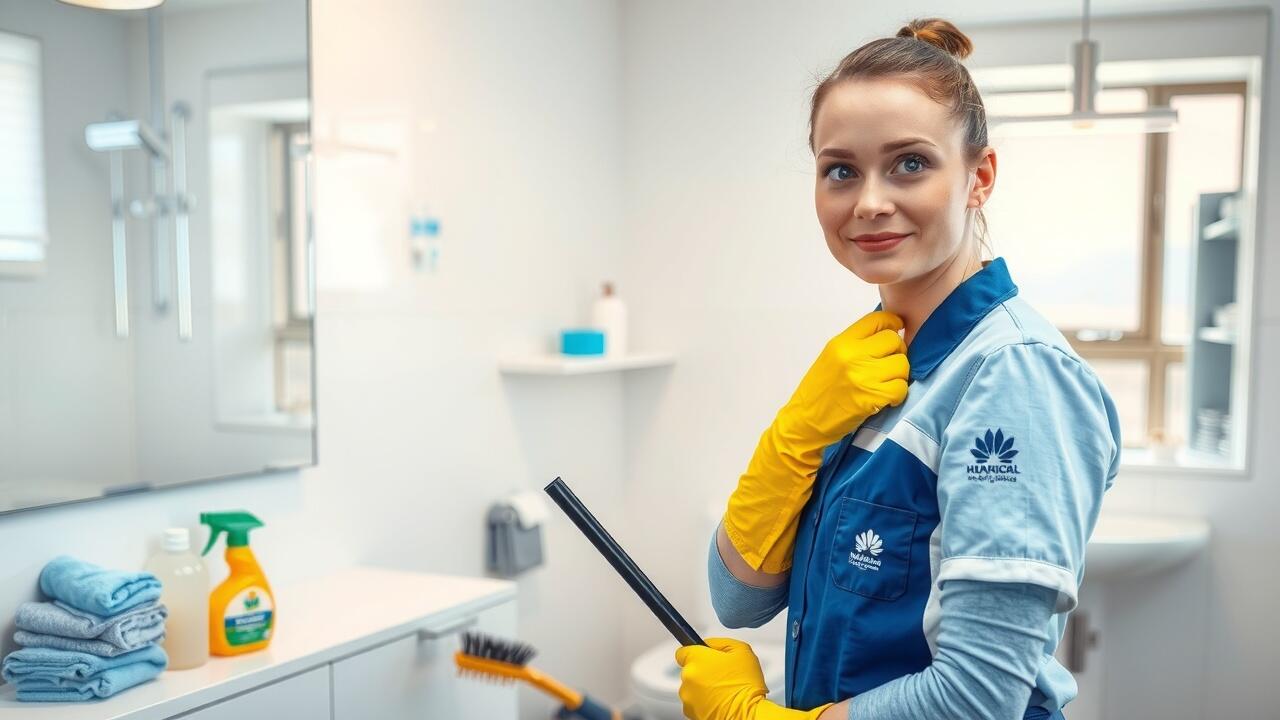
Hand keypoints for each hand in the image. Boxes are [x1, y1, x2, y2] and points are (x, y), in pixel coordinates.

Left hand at [675, 638, 830, 719]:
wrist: (753, 716)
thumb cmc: (749, 684)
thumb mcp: (741, 650)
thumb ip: (722, 643)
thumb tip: (709, 644)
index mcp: (695, 661)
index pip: (682, 649)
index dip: (695, 651)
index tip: (703, 654)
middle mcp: (688, 681)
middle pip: (690, 669)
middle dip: (703, 669)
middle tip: (724, 672)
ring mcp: (690, 701)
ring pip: (694, 687)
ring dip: (706, 686)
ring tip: (728, 688)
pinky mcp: (696, 716)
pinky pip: (700, 703)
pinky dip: (709, 702)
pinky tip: (726, 700)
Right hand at [779, 309, 909, 442]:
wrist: (805, 421)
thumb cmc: (818, 390)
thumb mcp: (832, 357)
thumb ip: (857, 344)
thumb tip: (888, 334)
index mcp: (842, 342)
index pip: (878, 319)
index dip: (892, 324)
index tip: (895, 332)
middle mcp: (853, 355)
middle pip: (894, 340)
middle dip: (896, 352)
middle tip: (888, 365)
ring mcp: (864, 376)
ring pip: (902, 364)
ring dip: (898, 375)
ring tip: (885, 384)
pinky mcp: (873, 397)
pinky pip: (901, 387)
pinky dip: (897, 394)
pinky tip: (886, 398)